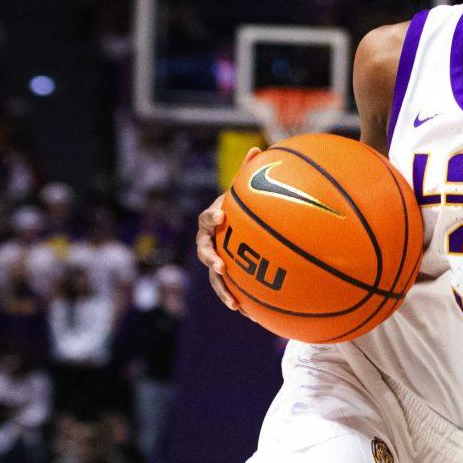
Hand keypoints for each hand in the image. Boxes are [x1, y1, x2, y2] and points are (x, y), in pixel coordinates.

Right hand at [195, 171, 249, 311]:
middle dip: (212, 260)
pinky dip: (237, 299)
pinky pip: (229, 289)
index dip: (212, 217)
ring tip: (235, 303)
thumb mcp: (243, 190)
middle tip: (222, 266)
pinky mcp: (225, 276)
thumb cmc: (239, 207)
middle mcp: (208, 242)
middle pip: (204, 252)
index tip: (220, 217)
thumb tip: (258, 148)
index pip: (207, 218)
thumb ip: (248, 172)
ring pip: (214, 277)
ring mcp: (215, 260)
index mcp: (212, 220)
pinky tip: (251, 315)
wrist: (233, 227)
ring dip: (223, 290)